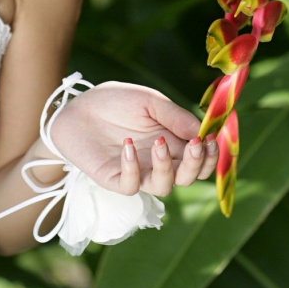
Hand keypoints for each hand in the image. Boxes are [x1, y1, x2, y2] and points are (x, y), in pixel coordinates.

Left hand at [47, 81, 218, 196]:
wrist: (77, 106)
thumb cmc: (115, 102)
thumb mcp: (148, 101)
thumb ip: (175, 116)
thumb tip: (202, 130)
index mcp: (172, 142)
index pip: (200, 159)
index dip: (210, 154)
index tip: (211, 138)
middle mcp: (158, 161)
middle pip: (188, 177)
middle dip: (197, 165)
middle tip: (195, 144)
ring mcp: (137, 172)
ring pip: (164, 187)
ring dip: (167, 167)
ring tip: (158, 142)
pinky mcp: (114, 178)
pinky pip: (130, 186)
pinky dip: (133, 169)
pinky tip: (127, 145)